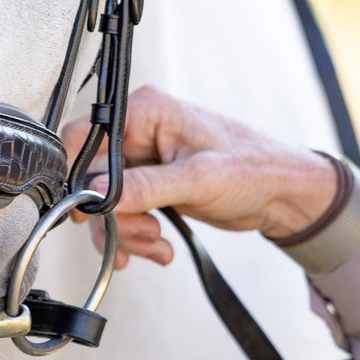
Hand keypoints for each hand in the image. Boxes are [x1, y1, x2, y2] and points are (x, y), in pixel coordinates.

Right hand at [62, 85, 339, 267]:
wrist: (283, 194)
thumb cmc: (255, 168)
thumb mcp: (199, 178)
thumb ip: (145, 186)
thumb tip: (95, 195)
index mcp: (146, 112)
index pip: (85, 137)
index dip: (77, 175)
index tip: (85, 210)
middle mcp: (138, 133)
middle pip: (91, 179)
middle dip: (115, 217)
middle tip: (143, 235)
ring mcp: (142, 162)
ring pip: (105, 204)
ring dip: (128, 234)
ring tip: (157, 246)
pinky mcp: (149, 186)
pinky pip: (124, 215)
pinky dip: (137, 238)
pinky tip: (160, 248)